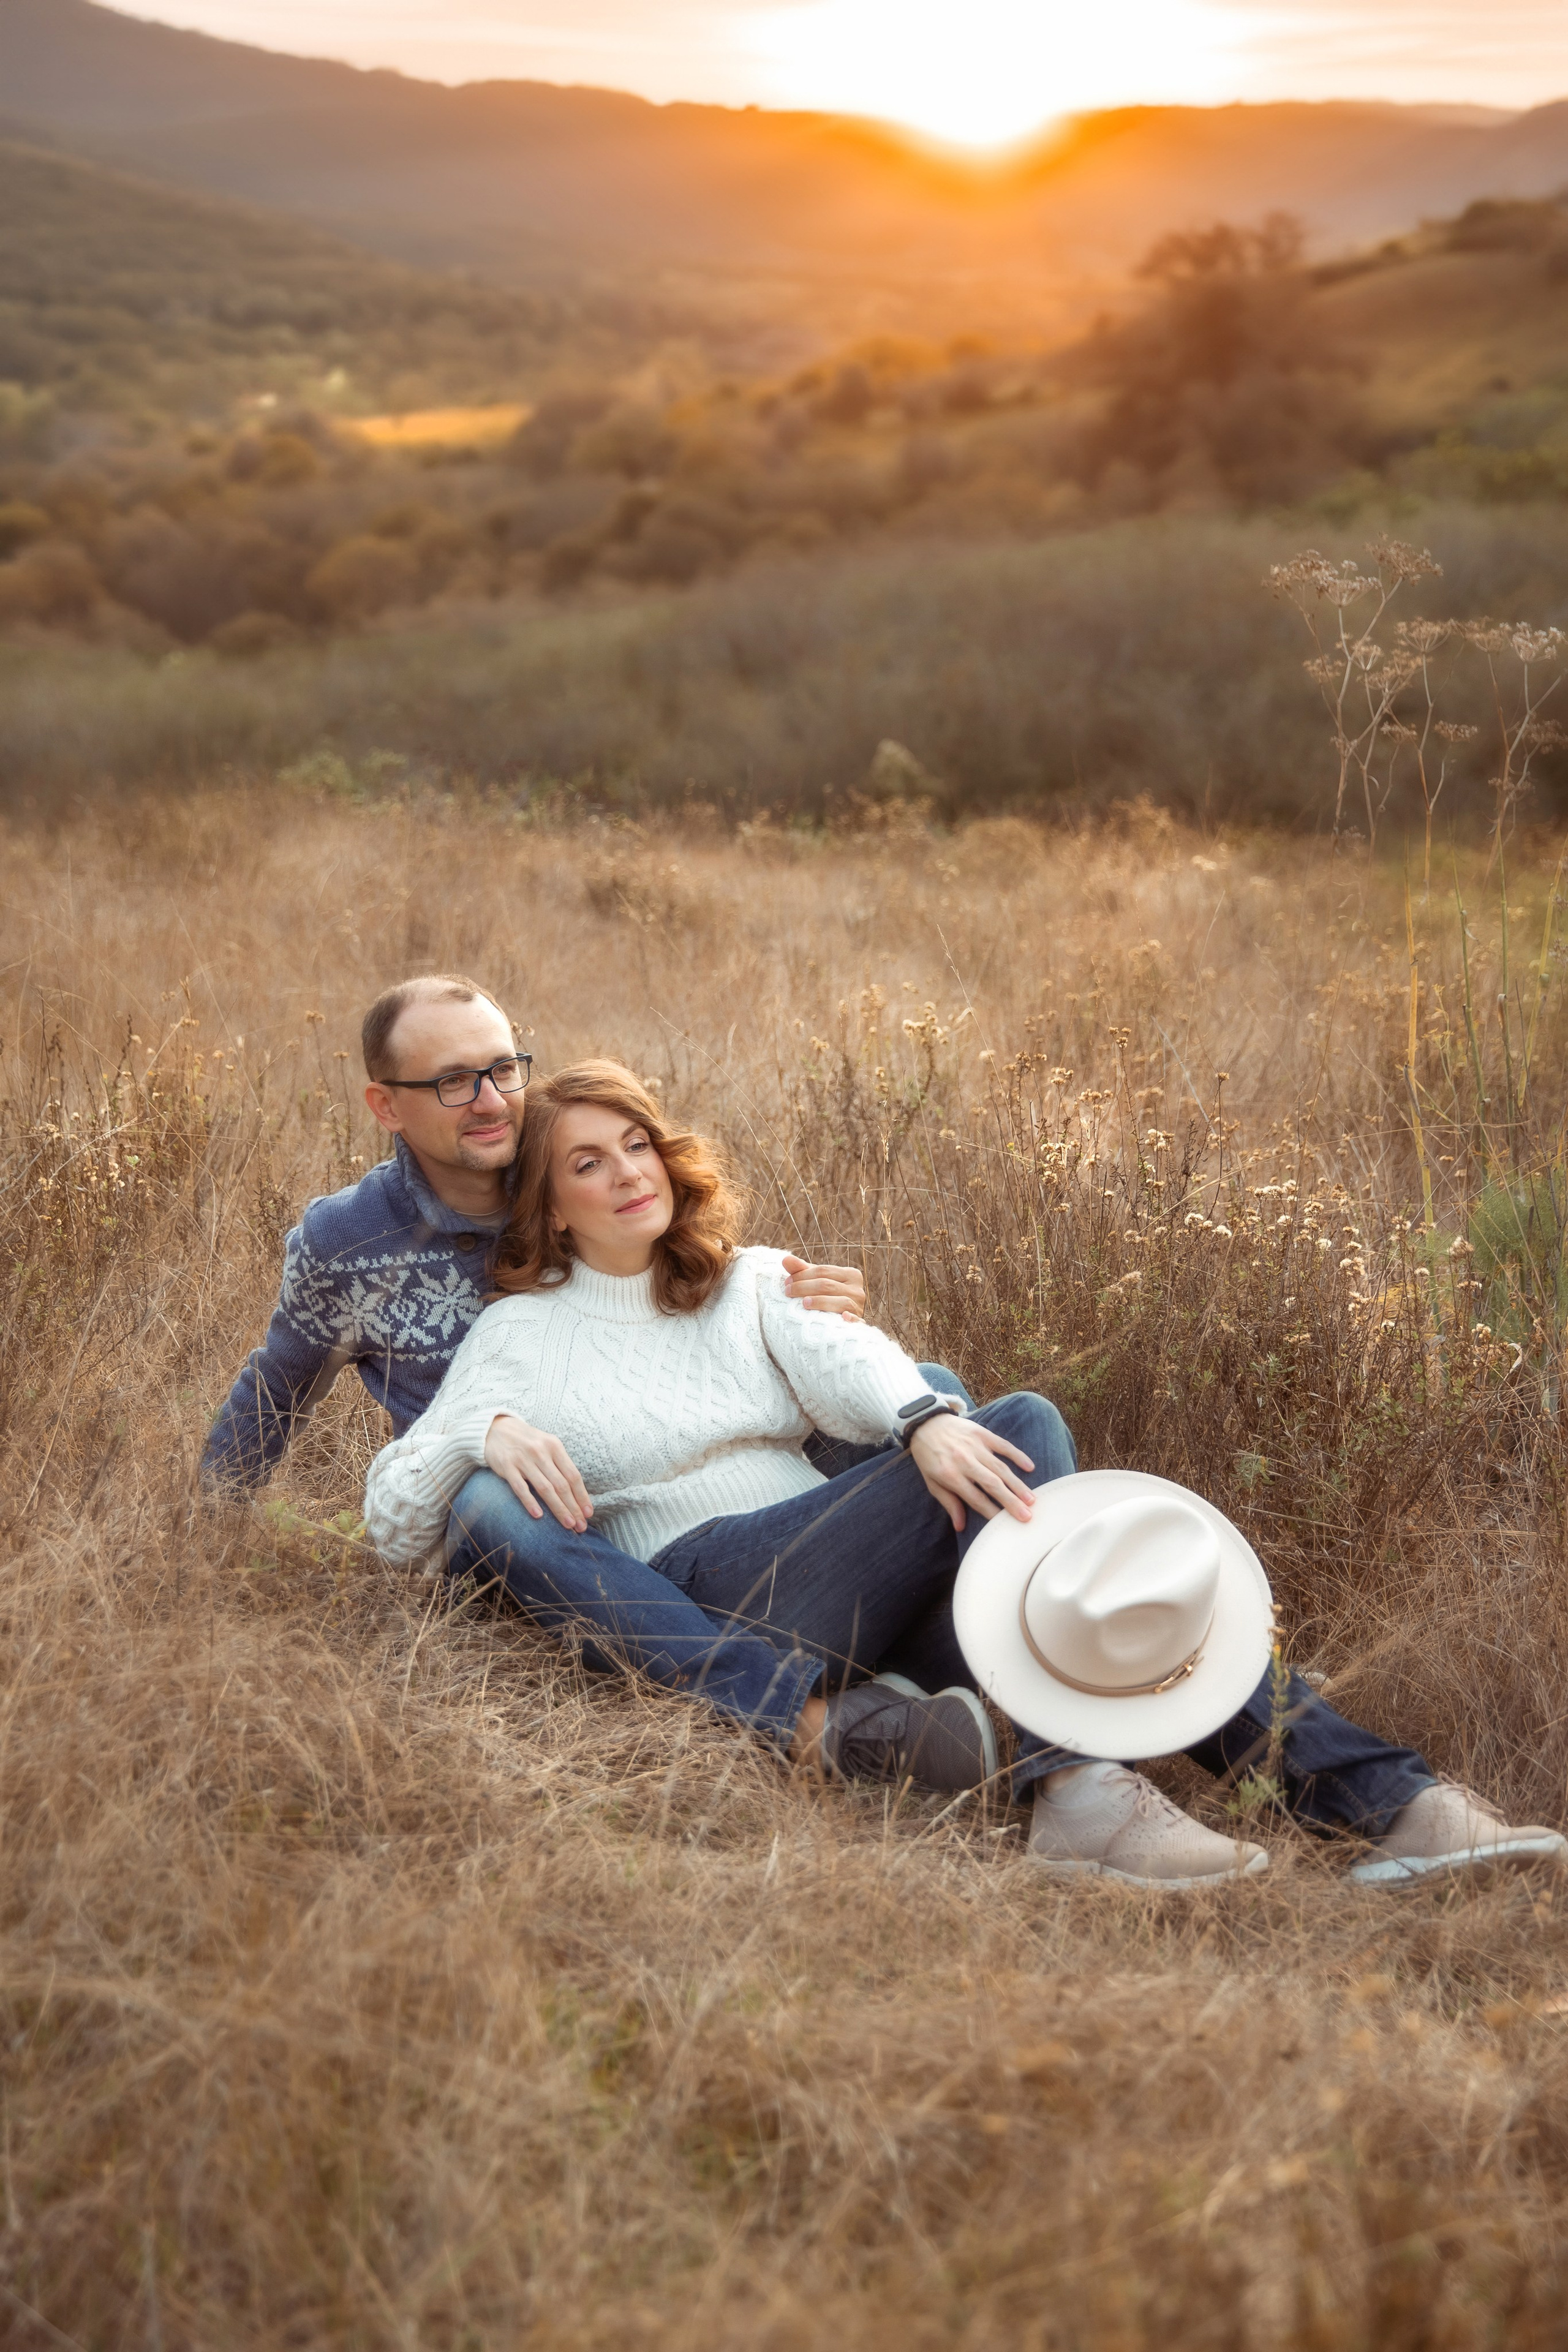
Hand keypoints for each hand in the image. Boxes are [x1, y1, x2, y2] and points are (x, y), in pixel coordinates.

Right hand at [484, 1412, 593, 1531]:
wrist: (495, 1429)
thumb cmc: (526, 1441)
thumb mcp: (546, 1445)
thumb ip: (559, 1464)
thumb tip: (576, 1492)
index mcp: (554, 1446)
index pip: (573, 1475)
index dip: (582, 1496)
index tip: (588, 1513)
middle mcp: (541, 1452)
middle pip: (561, 1484)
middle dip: (573, 1507)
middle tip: (580, 1526)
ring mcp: (523, 1459)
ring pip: (544, 1488)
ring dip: (558, 1508)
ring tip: (567, 1524)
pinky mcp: (507, 1466)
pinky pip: (520, 1487)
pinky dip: (530, 1502)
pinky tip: (538, 1515)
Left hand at [782, 1253, 865, 1320]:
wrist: (839, 1322)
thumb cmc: (826, 1297)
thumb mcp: (816, 1282)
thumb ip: (802, 1270)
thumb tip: (785, 1259)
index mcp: (850, 1274)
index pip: (823, 1271)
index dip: (803, 1275)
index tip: (787, 1282)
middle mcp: (858, 1289)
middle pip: (827, 1285)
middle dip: (804, 1287)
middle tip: (788, 1292)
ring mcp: (859, 1306)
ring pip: (840, 1301)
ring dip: (820, 1302)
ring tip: (803, 1303)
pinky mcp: (859, 1322)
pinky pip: (856, 1319)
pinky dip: (851, 1318)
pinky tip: (842, 1317)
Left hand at [909, 1413, 1035, 1532]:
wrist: (925, 1423)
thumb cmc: (929, 1457)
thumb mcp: (932, 1482)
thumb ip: (949, 1503)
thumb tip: (960, 1527)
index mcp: (950, 1475)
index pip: (975, 1498)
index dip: (991, 1512)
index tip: (1004, 1525)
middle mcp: (964, 1461)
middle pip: (992, 1484)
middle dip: (1010, 1502)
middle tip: (1027, 1516)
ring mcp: (975, 1446)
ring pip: (1001, 1468)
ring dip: (1017, 1484)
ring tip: (1031, 1499)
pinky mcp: (982, 1434)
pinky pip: (1003, 1446)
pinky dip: (1017, 1456)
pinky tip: (1030, 1467)